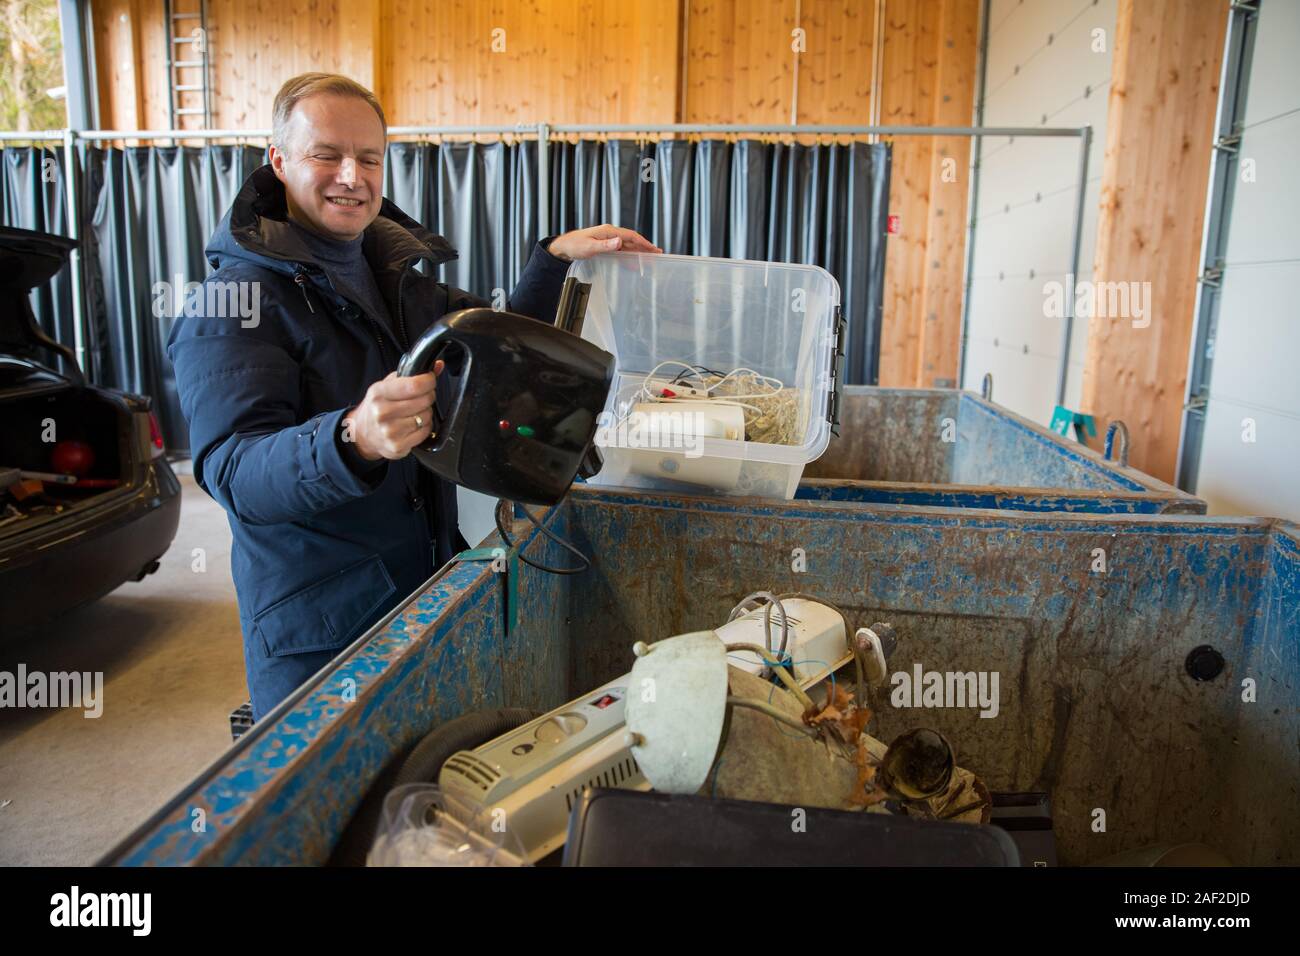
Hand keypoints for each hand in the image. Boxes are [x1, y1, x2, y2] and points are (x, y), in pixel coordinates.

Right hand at [344, 362, 443, 460]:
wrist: (362, 433)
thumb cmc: (377, 406)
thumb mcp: (388, 385)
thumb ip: (412, 374)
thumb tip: (438, 366)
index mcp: (379, 393)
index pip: (414, 385)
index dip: (429, 381)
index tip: (430, 380)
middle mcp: (383, 412)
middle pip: (424, 400)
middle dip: (428, 396)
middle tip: (422, 397)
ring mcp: (390, 431)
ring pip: (426, 416)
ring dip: (426, 413)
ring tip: (415, 412)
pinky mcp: (397, 446)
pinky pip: (425, 432)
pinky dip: (424, 427)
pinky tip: (414, 425)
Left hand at [547, 224, 661, 261]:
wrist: (564, 247)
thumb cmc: (574, 245)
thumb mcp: (589, 246)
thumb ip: (605, 245)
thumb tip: (619, 241)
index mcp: (608, 231)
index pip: (631, 236)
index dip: (644, 243)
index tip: (653, 249)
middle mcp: (610, 234)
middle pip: (632, 241)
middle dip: (645, 247)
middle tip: (657, 254)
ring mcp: (608, 240)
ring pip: (628, 246)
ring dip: (638, 252)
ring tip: (649, 259)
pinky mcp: (605, 247)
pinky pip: (621, 251)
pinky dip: (629, 257)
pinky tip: (633, 263)